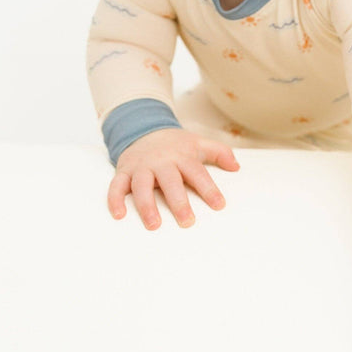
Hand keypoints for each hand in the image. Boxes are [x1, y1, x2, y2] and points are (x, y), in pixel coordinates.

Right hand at [108, 127, 240, 229]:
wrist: (144, 127)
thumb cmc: (175, 144)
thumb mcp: (198, 143)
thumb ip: (219, 153)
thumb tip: (237, 167)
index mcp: (181, 156)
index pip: (197, 173)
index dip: (209, 189)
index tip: (219, 205)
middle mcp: (161, 162)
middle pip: (170, 181)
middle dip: (178, 201)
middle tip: (187, 221)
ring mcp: (141, 166)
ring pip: (142, 185)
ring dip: (147, 205)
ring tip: (154, 224)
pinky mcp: (124, 170)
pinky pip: (116, 185)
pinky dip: (115, 199)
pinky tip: (119, 215)